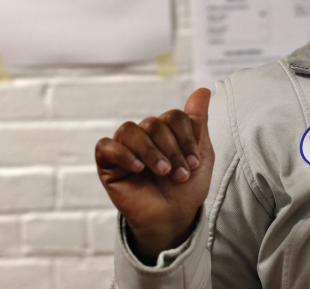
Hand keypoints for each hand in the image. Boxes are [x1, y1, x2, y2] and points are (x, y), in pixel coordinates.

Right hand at [95, 88, 213, 257]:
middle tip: (179, 174)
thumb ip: (199, 122)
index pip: (173, 116)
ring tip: (162, 172)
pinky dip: (123, 154)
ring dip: (150, 152)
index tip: (194, 163)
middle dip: (171, 150)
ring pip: (130, 130)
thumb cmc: (186, 189)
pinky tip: (138, 168)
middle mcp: (145, 135)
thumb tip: (204, 90)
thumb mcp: (201, 155)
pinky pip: (105, 146)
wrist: (173, 219)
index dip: (186, 138)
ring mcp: (125, 148)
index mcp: (166, 131)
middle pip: (153, 123)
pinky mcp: (108, 164)